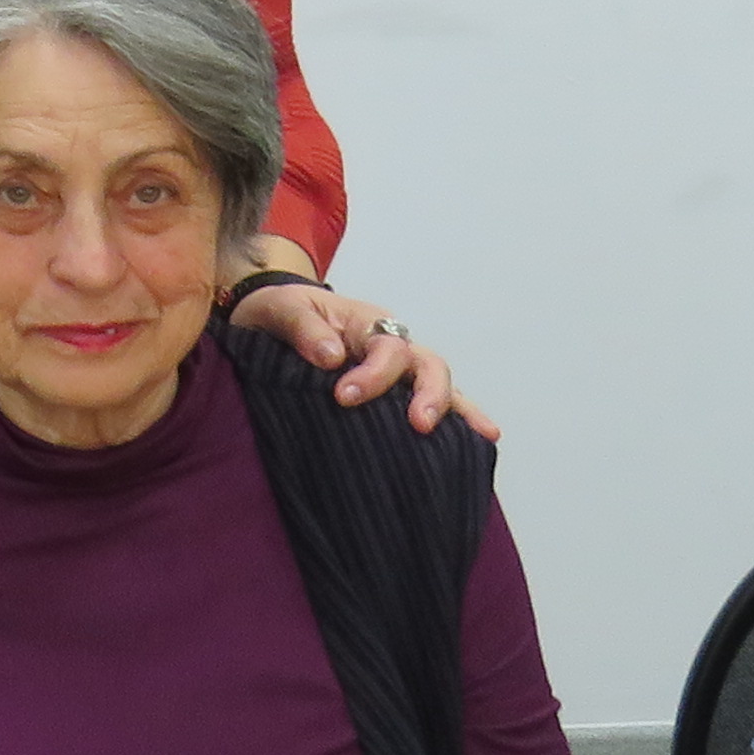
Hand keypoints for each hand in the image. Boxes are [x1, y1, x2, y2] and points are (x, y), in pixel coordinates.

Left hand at [243, 280, 496, 437]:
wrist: (271, 320)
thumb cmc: (278, 312)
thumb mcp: (279, 309)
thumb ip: (302, 328)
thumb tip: (331, 356)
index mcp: (366, 323)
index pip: (386, 347)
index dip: (373, 374)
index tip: (343, 397)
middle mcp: (391, 345)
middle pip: (427, 364)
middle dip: (430, 394)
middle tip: (419, 424)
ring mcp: (398, 371)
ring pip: (440, 385)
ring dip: (458, 409)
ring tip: (481, 436)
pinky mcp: (393, 395)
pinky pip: (431, 405)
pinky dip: (458, 421)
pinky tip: (480, 445)